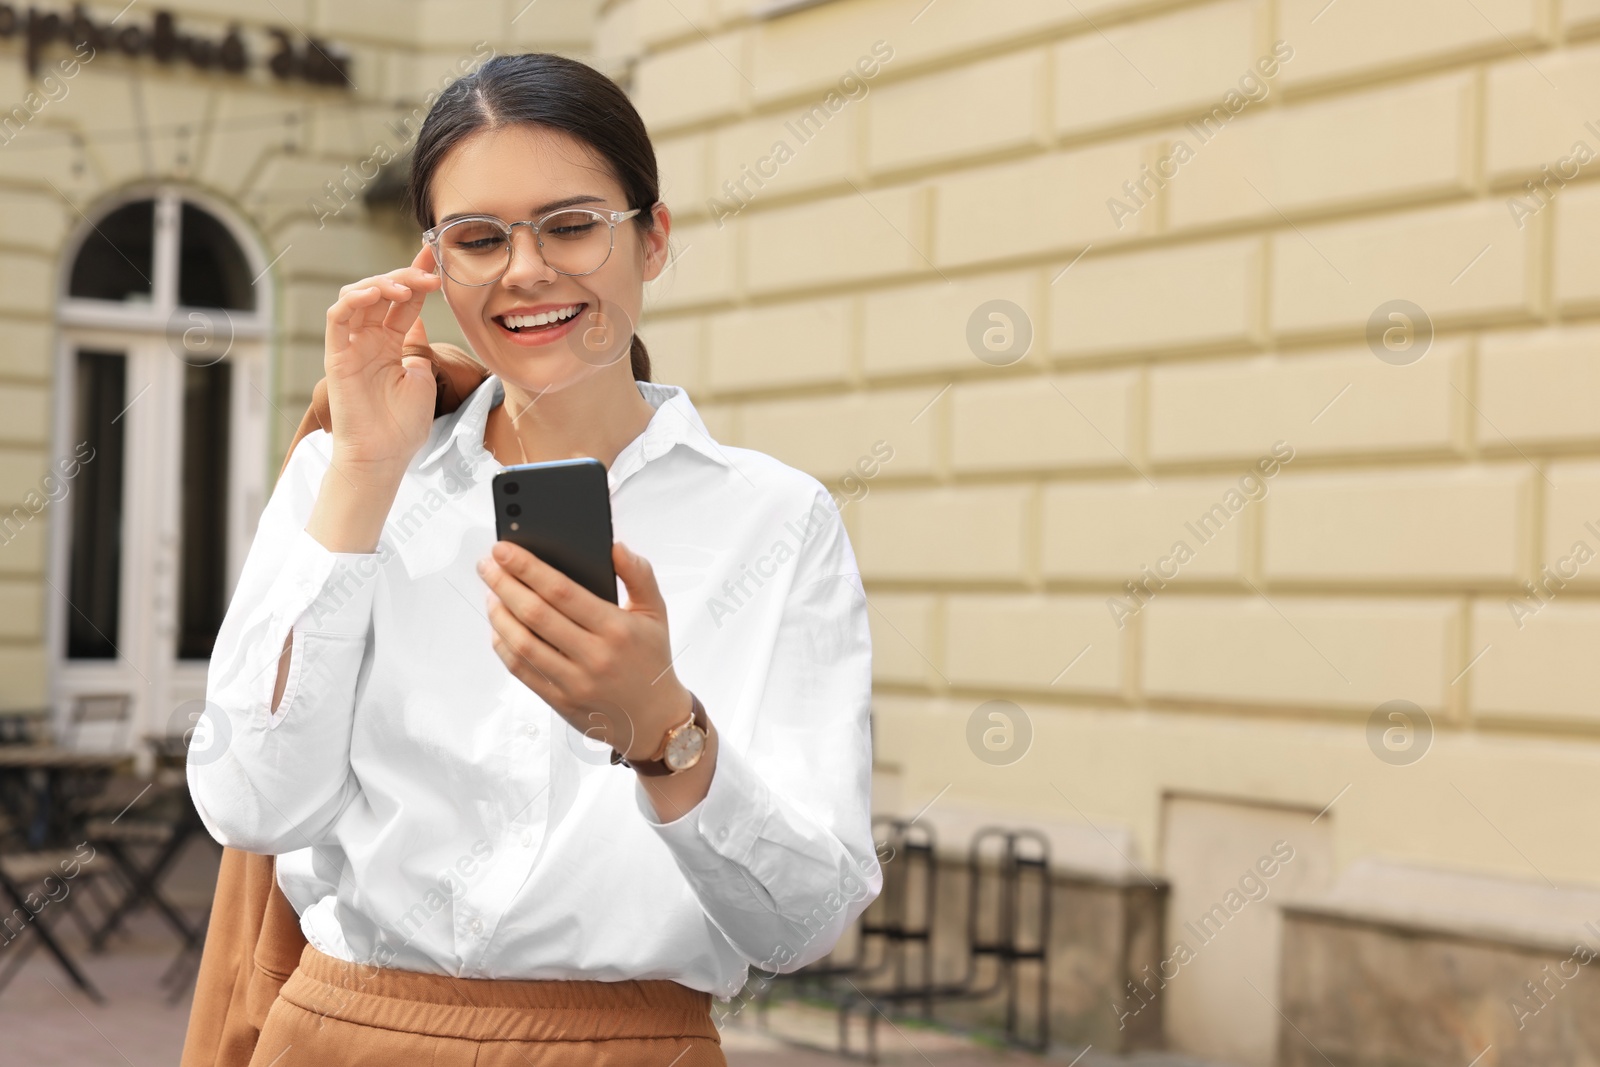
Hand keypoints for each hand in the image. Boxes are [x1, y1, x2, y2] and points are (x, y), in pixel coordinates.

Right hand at [322, 245, 444, 480]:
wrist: (383, 456)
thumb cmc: (402, 425)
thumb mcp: (421, 377)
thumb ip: (417, 347)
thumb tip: (418, 321)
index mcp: (389, 345)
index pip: (402, 302)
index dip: (417, 279)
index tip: (435, 260)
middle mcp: (368, 340)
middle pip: (381, 293)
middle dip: (405, 276)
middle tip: (428, 273)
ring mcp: (350, 346)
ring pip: (357, 297)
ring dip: (381, 284)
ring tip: (406, 287)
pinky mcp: (335, 355)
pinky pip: (337, 317)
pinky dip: (353, 299)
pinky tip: (375, 293)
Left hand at [478, 540, 692, 759]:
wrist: (653, 719)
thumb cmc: (651, 659)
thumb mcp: (656, 612)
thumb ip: (638, 574)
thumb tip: (614, 546)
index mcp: (617, 629)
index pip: (562, 591)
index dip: (528, 568)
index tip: (504, 549)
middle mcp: (594, 656)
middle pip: (535, 614)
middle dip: (504, 584)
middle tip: (486, 564)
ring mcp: (574, 682)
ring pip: (522, 643)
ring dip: (499, 614)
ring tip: (490, 592)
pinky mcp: (559, 701)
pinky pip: (521, 670)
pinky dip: (503, 646)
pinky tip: (498, 626)